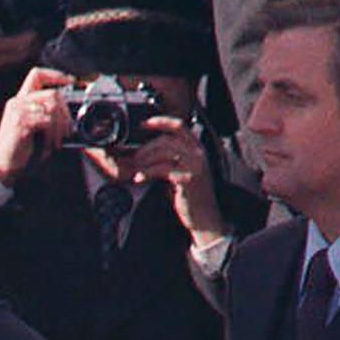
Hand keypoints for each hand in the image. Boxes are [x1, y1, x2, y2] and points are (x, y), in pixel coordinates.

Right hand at [0, 65, 72, 181]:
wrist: (3, 167)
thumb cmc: (20, 150)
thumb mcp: (35, 128)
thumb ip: (47, 115)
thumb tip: (69, 114)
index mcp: (20, 100)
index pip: (37, 74)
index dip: (56, 75)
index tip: (71, 81)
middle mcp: (18, 101)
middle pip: (52, 93)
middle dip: (65, 113)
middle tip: (67, 131)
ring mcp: (18, 110)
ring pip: (52, 106)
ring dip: (60, 126)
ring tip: (57, 141)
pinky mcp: (20, 121)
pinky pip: (47, 120)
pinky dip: (53, 134)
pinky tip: (49, 146)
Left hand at [124, 116, 226, 245]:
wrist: (204, 217)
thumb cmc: (190, 195)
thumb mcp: (183, 171)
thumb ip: (172, 158)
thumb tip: (148, 150)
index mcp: (197, 149)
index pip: (179, 126)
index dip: (160, 122)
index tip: (143, 124)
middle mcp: (198, 154)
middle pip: (166, 140)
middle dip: (146, 148)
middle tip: (134, 158)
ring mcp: (194, 165)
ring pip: (163, 152)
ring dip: (145, 160)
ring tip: (136, 169)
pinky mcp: (188, 178)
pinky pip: (162, 169)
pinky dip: (147, 173)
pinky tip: (139, 178)